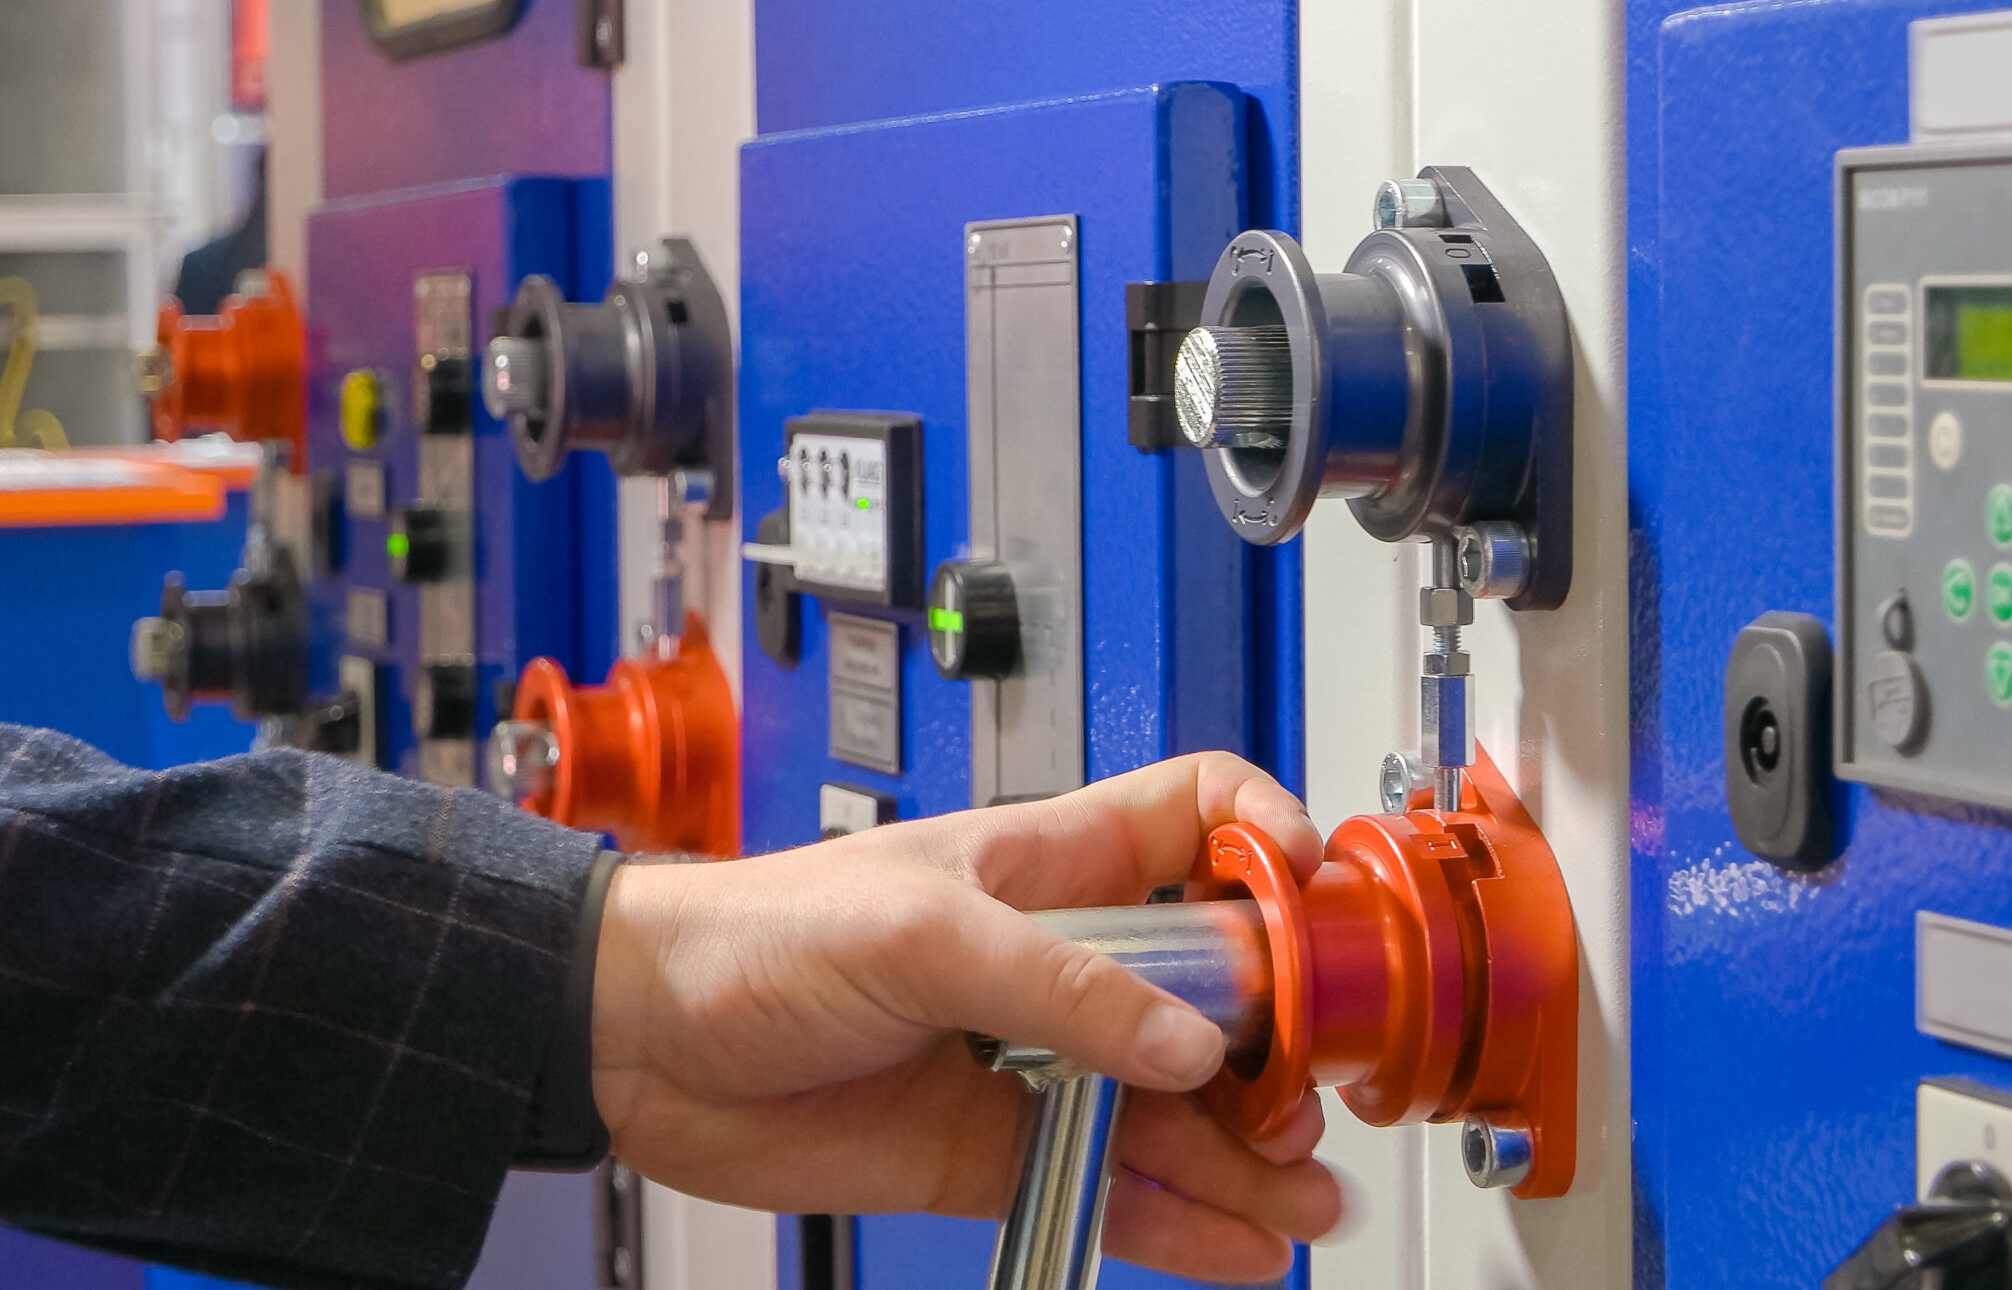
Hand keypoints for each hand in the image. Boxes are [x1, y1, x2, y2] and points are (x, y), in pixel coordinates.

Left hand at [588, 752, 1342, 1281]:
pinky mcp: (1000, 1150)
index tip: (1316, 906)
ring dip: (1247, 1155)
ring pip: (1177, 1107)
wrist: (638, 1041)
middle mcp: (1065, 959)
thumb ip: (1066, 985)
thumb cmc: (757, 934)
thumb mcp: (923, 932)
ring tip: (1299, 1200)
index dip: (1269, 844)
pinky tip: (1232, 1246)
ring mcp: (1037, 1059)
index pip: (1201, 821)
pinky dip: (1178, 1223)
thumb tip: (1186, 1042)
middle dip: (1278, 1047)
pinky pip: (1113, 1187)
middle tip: (1301, 1103)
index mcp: (1057, 863)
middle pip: (1219, 991)